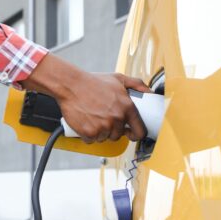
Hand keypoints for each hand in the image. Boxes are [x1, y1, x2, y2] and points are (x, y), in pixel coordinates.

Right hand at [21, 54, 150, 143]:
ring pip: (104, 138)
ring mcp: (103, 127)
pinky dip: (88, 135)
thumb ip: (137, 84)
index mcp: (127, 107)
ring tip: (94, 118)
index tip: (130, 133)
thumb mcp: (118, 79)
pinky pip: (91, 140)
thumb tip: (150, 92)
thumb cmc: (93, 82)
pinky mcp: (89, 133)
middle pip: (118, 135)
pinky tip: (86, 123)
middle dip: (112, 129)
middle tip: (104, 117)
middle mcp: (117, 119)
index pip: (140, 131)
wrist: (71, 85)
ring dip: (100, 132)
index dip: (136, 134)